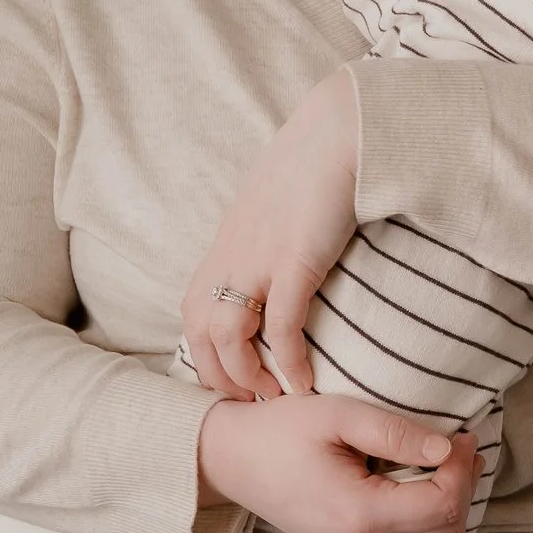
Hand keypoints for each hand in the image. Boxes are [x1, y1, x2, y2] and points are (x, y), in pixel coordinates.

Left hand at [183, 74, 358, 396]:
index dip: (206, 356)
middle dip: (219, 376)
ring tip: (272, 398)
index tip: (231, 383)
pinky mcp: (294, 261)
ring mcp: (258, 259)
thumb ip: (263, 242)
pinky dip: (288, 361)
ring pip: (229, 336)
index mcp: (225, 246)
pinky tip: (304, 382)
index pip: (194, 314)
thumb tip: (272, 270)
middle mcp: (231, 256)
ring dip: (247, 376)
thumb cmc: (314, 167)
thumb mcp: (274, 210)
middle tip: (249, 401)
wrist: (338, 131)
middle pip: (201, 332)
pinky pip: (281, 327)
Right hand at [196, 394, 479, 532]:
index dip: (463, 469)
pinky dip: (433, 523)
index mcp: (360, 515)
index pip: (442, 504)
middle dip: (464, 488)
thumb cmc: (281, 431)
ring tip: (450, 464)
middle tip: (462, 447)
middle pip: (447, 532)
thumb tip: (448, 450)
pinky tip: (427, 485)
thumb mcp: (339, 415)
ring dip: (453, 507)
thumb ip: (396, 433)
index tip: (461, 435)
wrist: (232, 461)